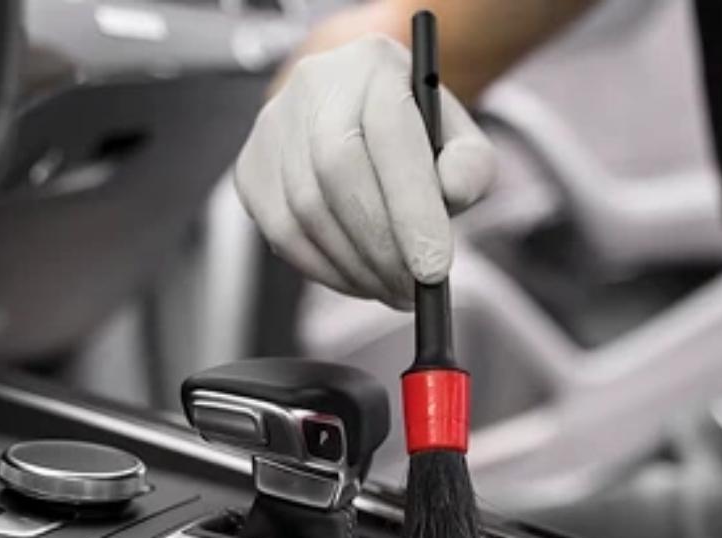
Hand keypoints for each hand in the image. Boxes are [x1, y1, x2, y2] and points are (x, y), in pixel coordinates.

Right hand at [235, 35, 495, 308]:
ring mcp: (274, 125)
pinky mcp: (251, 167)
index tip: (433, 269)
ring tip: (392, 288)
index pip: (390, 136)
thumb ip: (470, 166)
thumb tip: (450, 192)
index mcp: (375, 65)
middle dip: (380, 247)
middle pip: (338, 174)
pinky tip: (358, 279)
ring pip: (305, 211)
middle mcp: (315, 85)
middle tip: (412, 288)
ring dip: (354, 266)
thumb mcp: (460, 142)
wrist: (360, 119)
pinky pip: (282, 234)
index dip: (412, 209)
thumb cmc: (416, 137)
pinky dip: (324, 270)